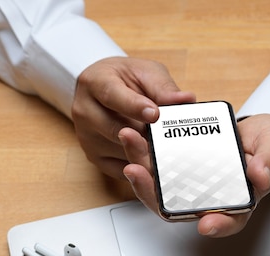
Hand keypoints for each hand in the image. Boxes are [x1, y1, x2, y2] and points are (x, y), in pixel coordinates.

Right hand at [71, 57, 195, 179]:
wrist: (106, 88)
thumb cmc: (128, 79)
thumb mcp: (147, 73)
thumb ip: (164, 87)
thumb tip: (185, 99)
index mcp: (94, 82)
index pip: (112, 96)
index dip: (134, 107)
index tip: (155, 115)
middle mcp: (84, 111)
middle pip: (116, 130)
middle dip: (146, 135)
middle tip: (172, 139)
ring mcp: (86, 136)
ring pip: (121, 151)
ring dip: (147, 153)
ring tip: (170, 149)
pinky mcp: (94, 156)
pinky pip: (120, 169)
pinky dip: (141, 167)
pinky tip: (158, 161)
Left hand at [119, 113, 269, 236]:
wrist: (260, 132)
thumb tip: (260, 176)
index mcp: (239, 199)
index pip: (229, 220)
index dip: (218, 225)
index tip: (207, 223)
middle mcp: (211, 195)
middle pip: (180, 206)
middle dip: (154, 190)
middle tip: (138, 170)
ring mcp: (194, 181)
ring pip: (162, 185)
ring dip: (142, 167)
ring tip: (131, 141)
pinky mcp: (182, 162)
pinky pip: (160, 164)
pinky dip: (145, 151)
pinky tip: (137, 135)